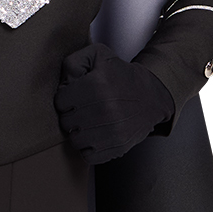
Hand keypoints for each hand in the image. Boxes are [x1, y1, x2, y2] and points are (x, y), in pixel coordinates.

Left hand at [54, 42, 174, 164]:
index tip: (76, 95)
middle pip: (66, 122)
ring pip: (74, 140)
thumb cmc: (121, 76)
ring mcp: (112, 131)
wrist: (151, 96)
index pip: (60, 101)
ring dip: (78, 132)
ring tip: (88, 122)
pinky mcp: (118, 147)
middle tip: (82, 108)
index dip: (65, 97)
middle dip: (71, 114)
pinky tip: (95, 135)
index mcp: (97, 85)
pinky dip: (88, 148)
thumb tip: (63, 85)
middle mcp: (104, 110)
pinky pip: (88, 156)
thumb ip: (73, 62)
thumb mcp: (98, 55)